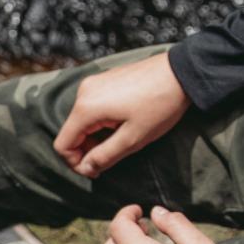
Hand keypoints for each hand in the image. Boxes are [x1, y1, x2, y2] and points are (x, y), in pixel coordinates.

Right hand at [53, 54, 189, 179]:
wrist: (180, 73)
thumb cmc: (159, 105)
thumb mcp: (133, 138)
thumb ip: (104, 156)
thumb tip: (86, 168)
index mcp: (86, 108)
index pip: (63, 145)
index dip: (76, 163)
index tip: (96, 170)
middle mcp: (84, 92)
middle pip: (71, 132)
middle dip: (87, 149)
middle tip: (113, 157)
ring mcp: (93, 83)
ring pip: (82, 120)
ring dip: (96, 135)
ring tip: (123, 137)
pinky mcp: (103, 80)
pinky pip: (92, 107)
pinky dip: (101, 121)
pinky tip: (124, 122)